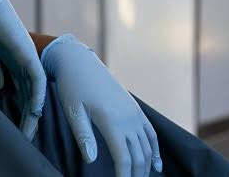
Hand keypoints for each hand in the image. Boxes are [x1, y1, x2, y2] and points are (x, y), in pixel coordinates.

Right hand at [0, 0, 46, 140]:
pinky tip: (34, 112)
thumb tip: (0, 88)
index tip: (13, 127)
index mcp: (14, 60)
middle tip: (23, 138)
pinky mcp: (28, 54)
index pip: (19, 90)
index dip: (17, 109)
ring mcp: (28, 57)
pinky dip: (36, 97)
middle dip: (26, 117)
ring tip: (28, 133)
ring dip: (32, 113)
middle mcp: (25, 61)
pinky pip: (36, 80)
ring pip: (35, 92)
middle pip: (29, 94)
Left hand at [41, 33, 161, 176]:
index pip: (123, 158)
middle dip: (136, 175)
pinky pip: (151, 133)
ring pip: (147, 147)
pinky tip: (156, 165)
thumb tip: (92, 160)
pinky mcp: (135, 109)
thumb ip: (84, 136)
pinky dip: (155, 151)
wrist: (80, 62)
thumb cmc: (72, 87)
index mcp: (111, 120)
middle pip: (138, 156)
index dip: (124, 176)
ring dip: (145, 167)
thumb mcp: (73, 111)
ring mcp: (134, 113)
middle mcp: (128, 118)